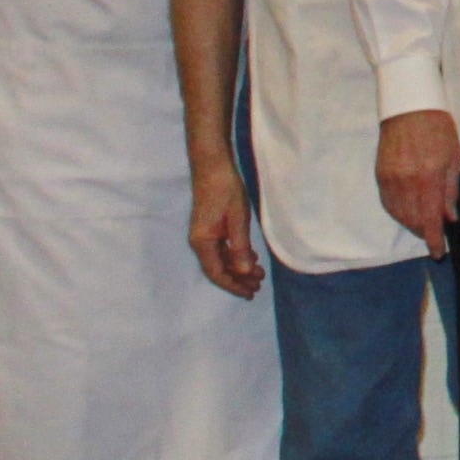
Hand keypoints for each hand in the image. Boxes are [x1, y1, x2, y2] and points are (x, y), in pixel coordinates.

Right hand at [185, 159, 262, 300]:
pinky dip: (235, 256)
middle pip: (218, 269)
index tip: (250, 293)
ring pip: (220, 260)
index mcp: (203, 242)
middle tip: (259, 284)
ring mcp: (203, 235)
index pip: (217, 273)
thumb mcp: (238, 220)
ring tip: (258, 273)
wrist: (212, 166)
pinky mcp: (209, 228)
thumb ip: (240, 247)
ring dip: (238, 268)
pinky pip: (221, 249)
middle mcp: (200, 241)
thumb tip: (244, 272)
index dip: (233, 286)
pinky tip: (250, 257)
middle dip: (238, 279)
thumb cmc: (225, 189)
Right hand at [376, 108, 459, 255]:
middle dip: (424, 232)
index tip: (438, 253)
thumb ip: (451, 190)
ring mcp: (390, 179)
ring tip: (423, 223)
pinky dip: (398, 212)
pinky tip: (408, 212)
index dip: (434, 240)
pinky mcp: (380, 175)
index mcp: (429, 177)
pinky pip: (388, 203)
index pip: (430, 219)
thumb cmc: (438, 129)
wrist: (409, 107)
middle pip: (413, 220)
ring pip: (399, 214)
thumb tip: (450, 217)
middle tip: (435, 234)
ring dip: (411, 224)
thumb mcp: (454, 157)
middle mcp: (407, 181)